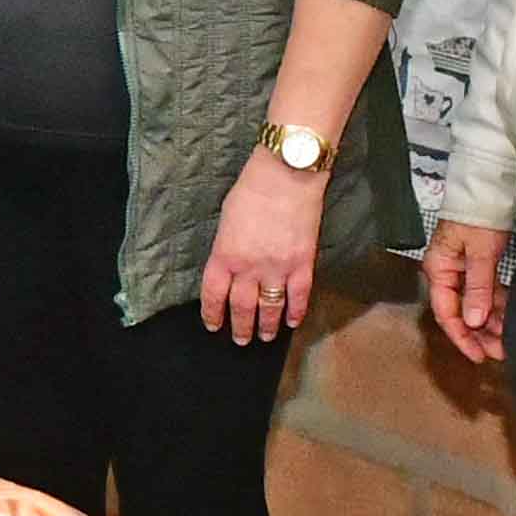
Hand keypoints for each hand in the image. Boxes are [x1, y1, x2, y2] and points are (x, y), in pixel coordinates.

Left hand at [199, 151, 326, 345]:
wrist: (286, 175)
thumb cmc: (252, 189)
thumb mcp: (227, 219)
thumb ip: (227, 246)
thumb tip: (230, 263)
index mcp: (225, 255)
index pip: (214, 295)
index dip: (212, 313)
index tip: (214, 325)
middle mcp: (249, 268)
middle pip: (242, 307)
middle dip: (240, 327)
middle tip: (241, 340)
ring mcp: (277, 269)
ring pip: (270, 308)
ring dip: (266, 326)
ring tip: (265, 337)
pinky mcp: (302, 264)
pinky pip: (299, 296)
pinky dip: (296, 312)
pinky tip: (293, 322)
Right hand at [424, 220, 508, 364]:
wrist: (490, 187)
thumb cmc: (478, 214)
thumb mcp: (480, 253)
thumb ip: (477, 289)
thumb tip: (474, 322)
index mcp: (439, 269)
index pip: (447, 313)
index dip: (463, 337)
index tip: (479, 355)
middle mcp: (447, 272)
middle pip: (460, 312)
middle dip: (479, 334)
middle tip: (498, 351)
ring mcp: (462, 270)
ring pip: (474, 305)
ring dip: (489, 322)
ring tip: (506, 338)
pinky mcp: (477, 265)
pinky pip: (485, 293)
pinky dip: (495, 306)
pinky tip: (507, 317)